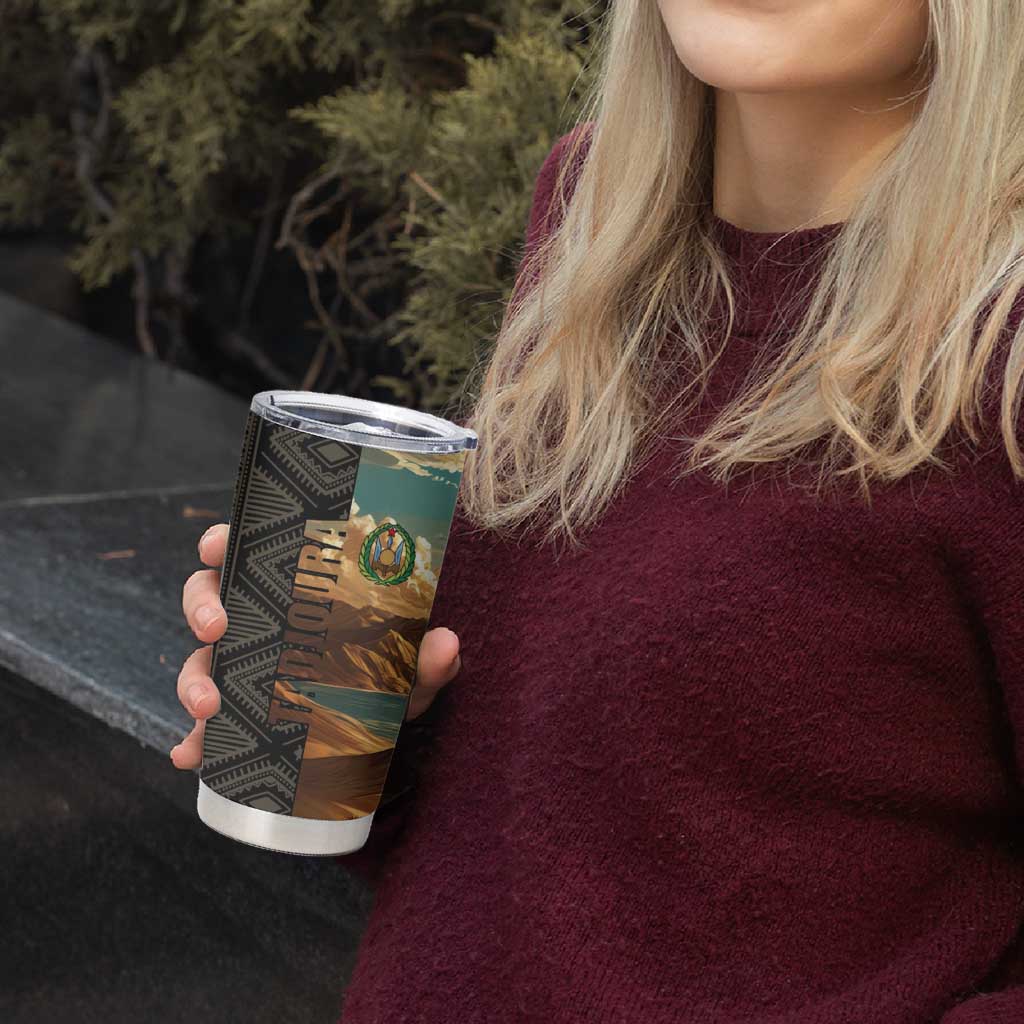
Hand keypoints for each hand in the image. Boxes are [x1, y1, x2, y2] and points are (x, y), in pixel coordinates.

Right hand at [169, 522, 461, 768]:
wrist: (382, 728)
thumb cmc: (388, 676)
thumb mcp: (408, 668)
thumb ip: (426, 658)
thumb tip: (447, 644)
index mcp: (291, 589)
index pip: (247, 550)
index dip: (222, 541)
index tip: (216, 546)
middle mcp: (258, 620)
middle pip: (207, 597)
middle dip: (202, 609)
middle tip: (217, 628)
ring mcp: (242, 666)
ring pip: (198, 659)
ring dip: (193, 679)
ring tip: (207, 707)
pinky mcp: (237, 714)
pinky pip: (204, 725)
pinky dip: (193, 740)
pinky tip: (190, 755)